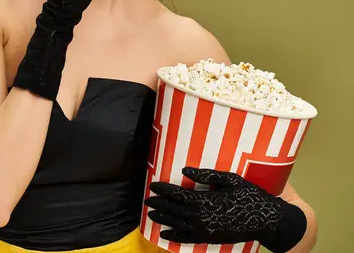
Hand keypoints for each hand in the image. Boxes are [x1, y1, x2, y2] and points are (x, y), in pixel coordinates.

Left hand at [145, 168, 306, 252]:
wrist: (264, 220)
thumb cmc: (248, 195)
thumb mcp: (229, 179)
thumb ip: (205, 175)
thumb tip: (184, 171)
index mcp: (204, 200)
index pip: (178, 195)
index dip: (163, 190)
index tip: (152, 185)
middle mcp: (201, 218)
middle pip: (174, 210)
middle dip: (159, 204)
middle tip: (147, 200)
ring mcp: (204, 231)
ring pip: (177, 225)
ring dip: (162, 219)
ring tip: (150, 215)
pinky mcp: (209, 239)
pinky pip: (187, 239)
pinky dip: (174, 236)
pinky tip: (164, 234)